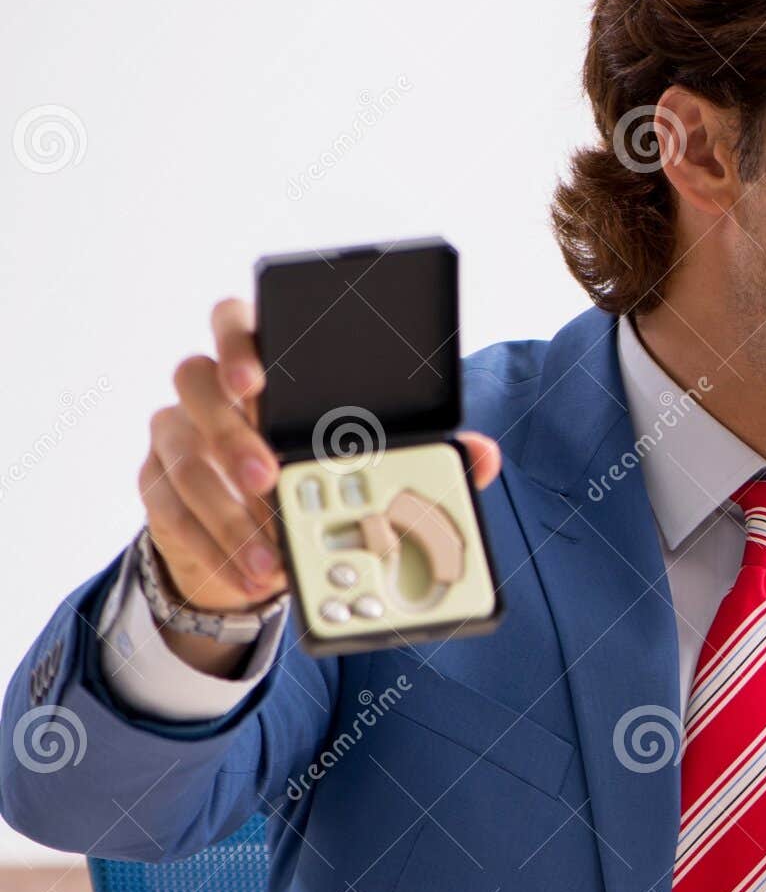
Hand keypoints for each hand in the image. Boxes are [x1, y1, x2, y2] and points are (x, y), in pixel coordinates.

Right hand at [140, 298, 503, 614]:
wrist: (256, 533)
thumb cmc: (314, 475)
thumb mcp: (368, 463)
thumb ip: (420, 454)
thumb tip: (482, 456)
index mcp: (261, 366)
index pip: (235, 321)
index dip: (239, 339)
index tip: (257, 379)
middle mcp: (208, 391)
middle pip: (195, 381)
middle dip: (231, 430)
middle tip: (269, 475)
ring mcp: (175, 435)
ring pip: (184, 456)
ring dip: (228, 509)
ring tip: (271, 549)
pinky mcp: (157, 486)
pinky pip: (168, 510)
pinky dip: (212, 545)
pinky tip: (250, 570)